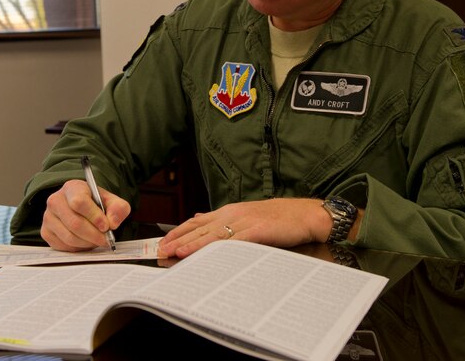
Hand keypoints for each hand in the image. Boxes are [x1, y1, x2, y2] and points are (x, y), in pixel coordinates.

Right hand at [40, 179, 130, 251]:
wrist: (80, 208)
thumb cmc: (95, 204)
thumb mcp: (111, 201)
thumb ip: (118, 208)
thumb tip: (112, 223)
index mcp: (72, 188)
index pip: (79, 203)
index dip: (94, 217)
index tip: (106, 226)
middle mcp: (55, 201)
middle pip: (74, 223)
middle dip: (94, 235)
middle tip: (106, 239)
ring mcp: (48, 217)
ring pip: (69, 237)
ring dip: (87, 243)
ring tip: (97, 240)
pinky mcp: (46, 232)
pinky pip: (63, 246)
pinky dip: (78, 248)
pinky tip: (85, 242)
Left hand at [157, 198, 339, 258]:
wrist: (305, 215)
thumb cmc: (279, 219)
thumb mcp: (247, 216)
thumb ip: (224, 220)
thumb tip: (199, 219)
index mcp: (229, 211)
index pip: (196, 222)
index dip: (178, 232)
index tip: (162, 242)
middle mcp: (232, 214)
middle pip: (199, 228)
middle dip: (178, 240)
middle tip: (159, 251)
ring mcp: (244, 221)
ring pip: (211, 234)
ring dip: (190, 244)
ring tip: (174, 253)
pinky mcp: (256, 231)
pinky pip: (232, 241)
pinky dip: (215, 247)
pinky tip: (204, 253)